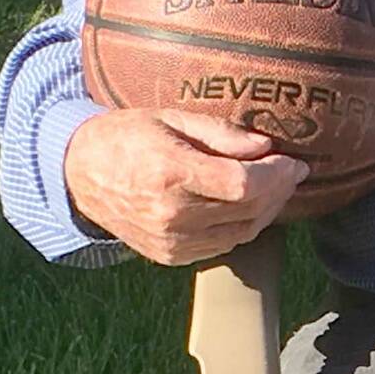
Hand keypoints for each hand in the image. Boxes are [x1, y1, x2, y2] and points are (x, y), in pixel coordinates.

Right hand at [64, 108, 308, 265]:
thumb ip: (221, 133)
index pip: (243, 184)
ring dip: (267, 210)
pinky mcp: (169, 256)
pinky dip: (243, 226)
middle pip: (248, 210)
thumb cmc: (128, 136)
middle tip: (292, 171)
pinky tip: (249, 205)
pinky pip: (222, 244)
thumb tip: (266, 146)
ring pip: (241, 233)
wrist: (79, 173)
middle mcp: (170, 214)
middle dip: (279, 190)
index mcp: (170, 173)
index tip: (294, 161)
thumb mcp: (172, 118)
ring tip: (276, 186)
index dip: (277, 175)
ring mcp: (169, 241)